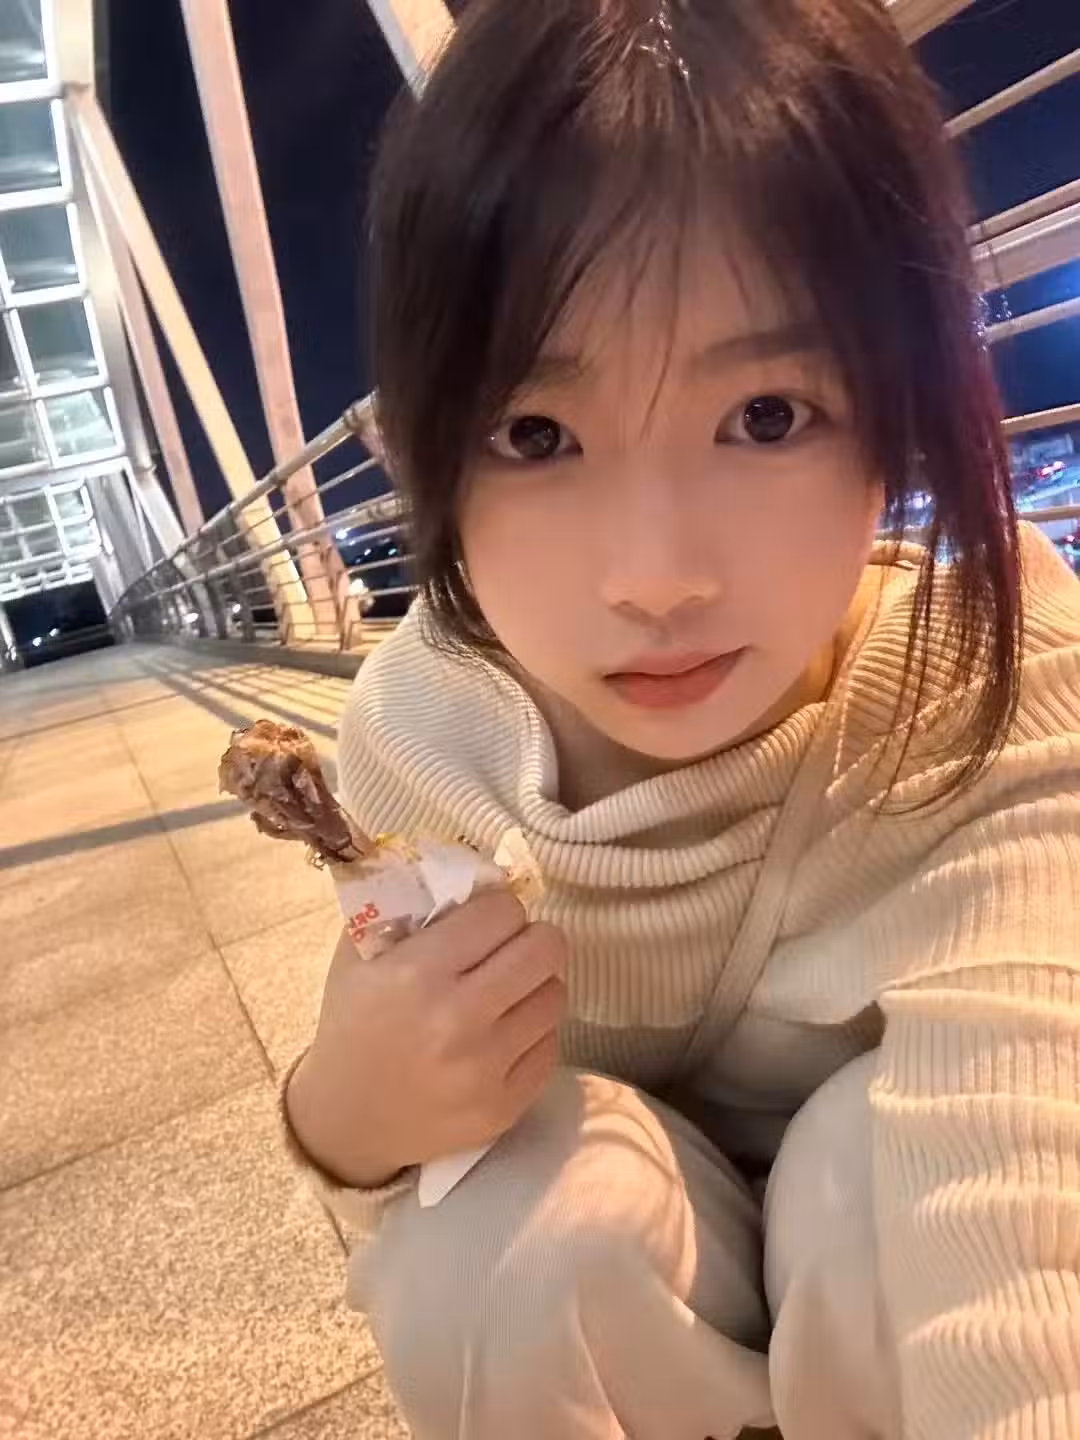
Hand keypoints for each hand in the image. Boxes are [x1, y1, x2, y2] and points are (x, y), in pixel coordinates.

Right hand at [286, 893, 567, 1187]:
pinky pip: (551, 1045)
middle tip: (509, 947)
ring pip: (556, 995)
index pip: (503, 911)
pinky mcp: (505, 1107)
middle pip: (546, 948)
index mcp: (418, 973)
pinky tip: (501, 1033)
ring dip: (534, 985)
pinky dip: (532, 1032)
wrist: (346, 1119)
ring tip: (504, 991)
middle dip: (529, 938)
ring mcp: (485, 1070)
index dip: (497, 908)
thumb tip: (474, 866)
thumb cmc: (353, 1022)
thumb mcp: (360, 951)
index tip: (485, 919)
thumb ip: (408, 901)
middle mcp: (458, 1021)